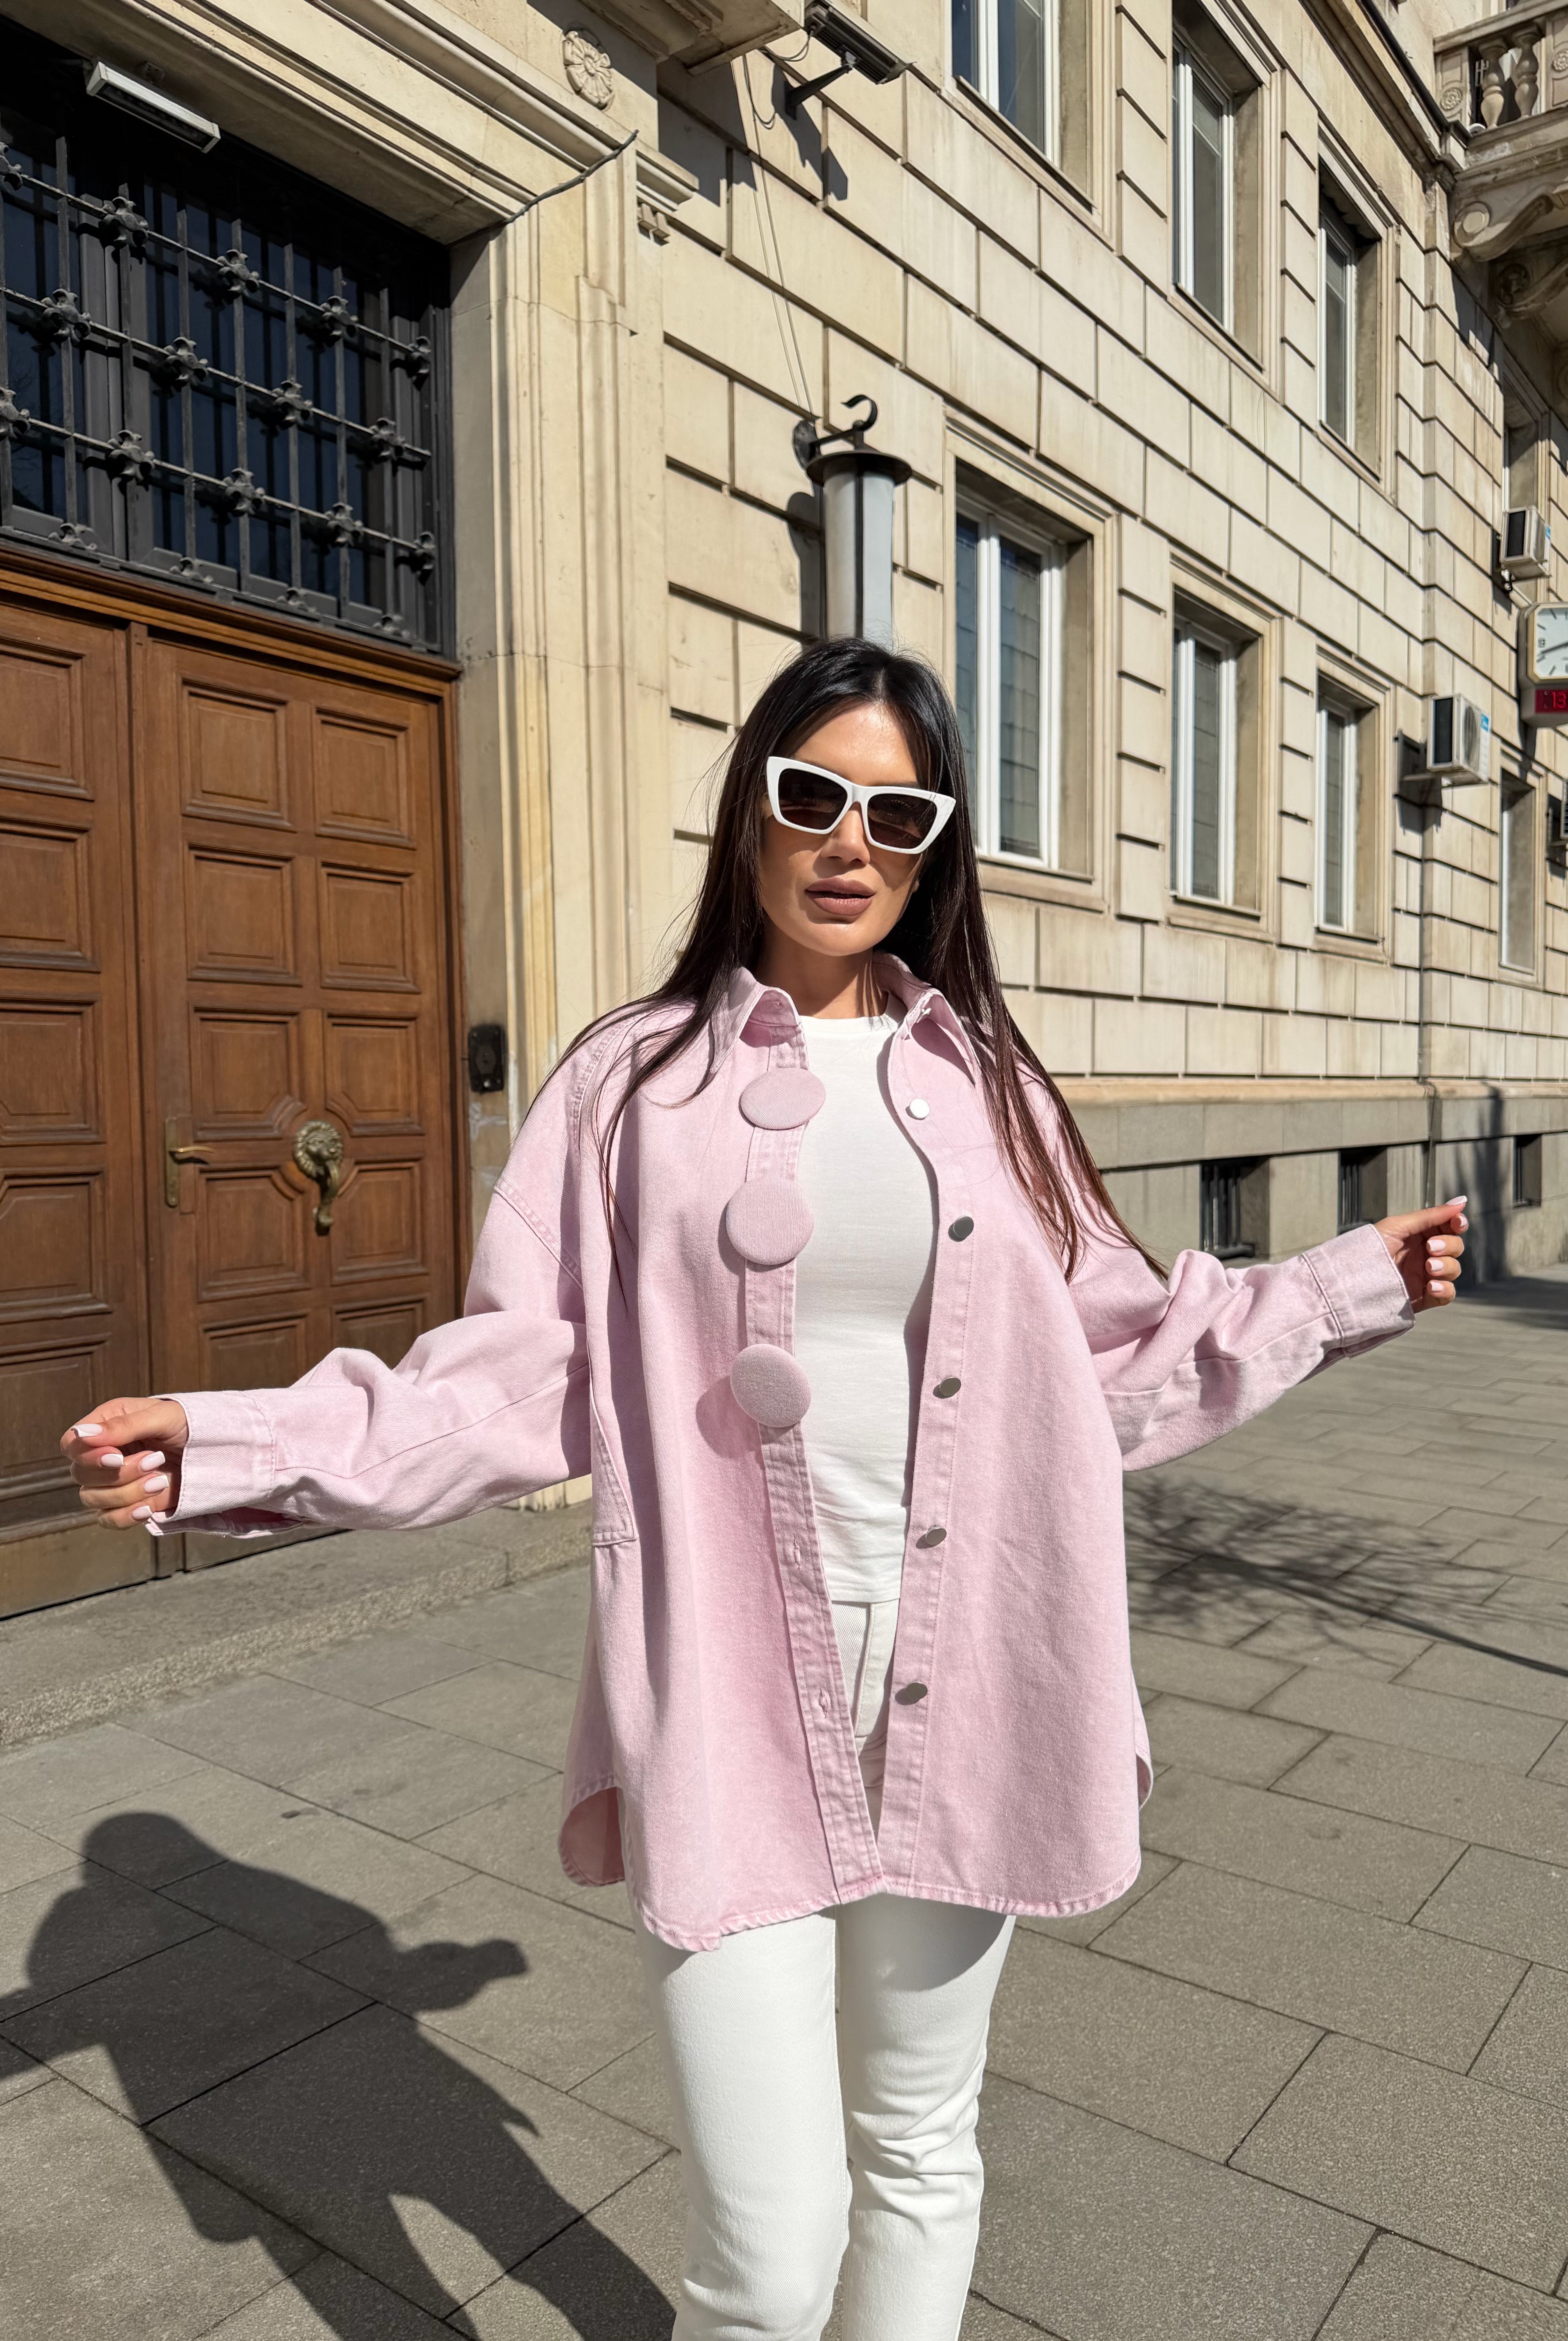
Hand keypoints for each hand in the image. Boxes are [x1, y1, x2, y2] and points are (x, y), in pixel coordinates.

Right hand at [60, 1398, 189, 1528]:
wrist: (216, 1450)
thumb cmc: (189, 1424)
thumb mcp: (161, 1417)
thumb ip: (123, 1426)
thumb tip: (82, 1433)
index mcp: (106, 1427)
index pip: (71, 1444)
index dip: (86, 1455)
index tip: (116, 1456)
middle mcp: (104, 1455)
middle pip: (80, 1475)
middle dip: (119, 1473)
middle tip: (155, 1460)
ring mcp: (114, 1482)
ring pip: (93, 1499)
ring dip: (127, 1493)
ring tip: (161, 1480)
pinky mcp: (127, 1504)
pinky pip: (109, 1520)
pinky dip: (126, 1516)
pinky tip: (149, 1507)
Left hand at [1374, 1196, 1466, 1312]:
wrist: (1353, 1280)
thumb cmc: (1370, 1248)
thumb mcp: (1398, 1226)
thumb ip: (1431, 1215)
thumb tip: (1461, 1200)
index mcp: (1420, 1235)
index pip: (1449, 1227)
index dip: (1458, 1224)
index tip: (1457, 1223)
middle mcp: (1426, 1254)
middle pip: (1456, 1247)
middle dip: (1448, 1245)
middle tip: (1431, 1248)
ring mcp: (1427, 1275)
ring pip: (1454, 1269)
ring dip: (1446, 1267)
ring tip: (1429, 1268)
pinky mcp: (1425, 1296)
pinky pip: (1447, 1294)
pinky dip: (1445, 1289)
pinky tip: (1432, 1286)